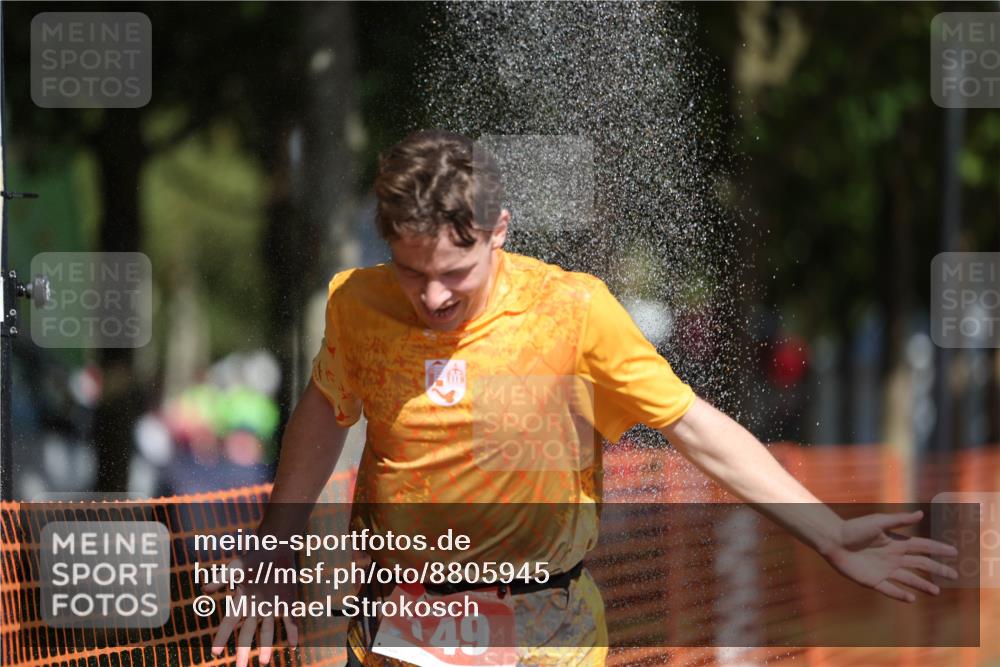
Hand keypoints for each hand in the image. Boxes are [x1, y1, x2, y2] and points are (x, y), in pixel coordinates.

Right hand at [202, 549, 298, 665]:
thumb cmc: (254, 555)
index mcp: (242, 601)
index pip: (228, 624)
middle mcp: (255, 608)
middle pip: (246, 634)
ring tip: (264, 663)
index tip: (214, 654)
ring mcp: (272, 607)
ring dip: (266, 647)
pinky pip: (290, 621)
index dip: (221, 638)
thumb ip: (222, 578)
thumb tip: (204, 590)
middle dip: (243, 651)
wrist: (277, 547)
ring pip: (267, 632)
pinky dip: (292, 632)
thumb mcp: (237, 566)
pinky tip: (294, 645)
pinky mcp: (287, 602)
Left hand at [823, 510, 958, 602]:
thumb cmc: (854, 528)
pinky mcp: (872, 580)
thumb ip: (899, 520)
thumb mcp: (878, 522)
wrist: (833, 540)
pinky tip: (912, 599)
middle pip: (920, 564)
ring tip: (936, 592)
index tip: (954, 551)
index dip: (938, 549)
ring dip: (923, 585)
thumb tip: (920, 513)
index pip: (922, 546)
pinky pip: (890, 589)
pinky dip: (900, 594)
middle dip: (937, 569)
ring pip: (908, 579)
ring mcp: (884, 569)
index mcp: (896, 542)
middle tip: (954, 575)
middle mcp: (893, 557)